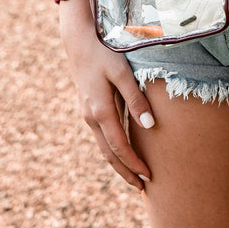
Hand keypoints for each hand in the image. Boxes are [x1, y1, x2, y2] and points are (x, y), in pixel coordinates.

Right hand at [58, 0, 154, 190]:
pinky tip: (122, 151)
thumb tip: (149, 125)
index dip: (134, 164)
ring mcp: (87, 114)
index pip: (120, 147)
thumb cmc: (104, 53)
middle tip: (142, 187)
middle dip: (125, 172)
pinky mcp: (89, 108)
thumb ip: (136, 99)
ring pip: (103, 146)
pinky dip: (112, 149)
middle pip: (109, 154)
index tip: (149, 176)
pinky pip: (101, 136)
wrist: (78, 40)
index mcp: (100, 111)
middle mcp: (91, 117)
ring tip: (134, 176)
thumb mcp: (123, 73)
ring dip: (118, 163)